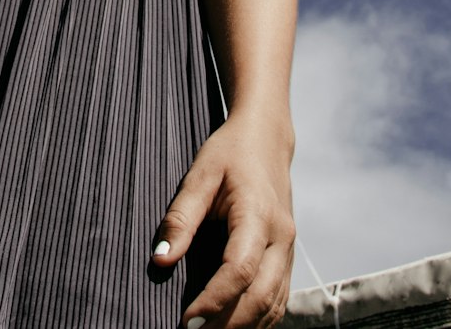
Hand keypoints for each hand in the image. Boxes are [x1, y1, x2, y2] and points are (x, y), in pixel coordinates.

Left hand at [153, 116, 295, 327]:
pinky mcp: (288, 257)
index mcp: (258, 214)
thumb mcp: (200, 174)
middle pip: (260, 296)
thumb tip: (160, 260)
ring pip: (274, 304)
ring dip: (245, 328)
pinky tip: (234, 327)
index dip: (215, 300)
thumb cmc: (229, 153)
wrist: (268, 139)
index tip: (186, 321)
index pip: (239, 269)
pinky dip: (260, 320)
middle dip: (228, 325)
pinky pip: (279, 298)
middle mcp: (281, 237)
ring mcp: (289, 250)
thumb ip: (180, 217)